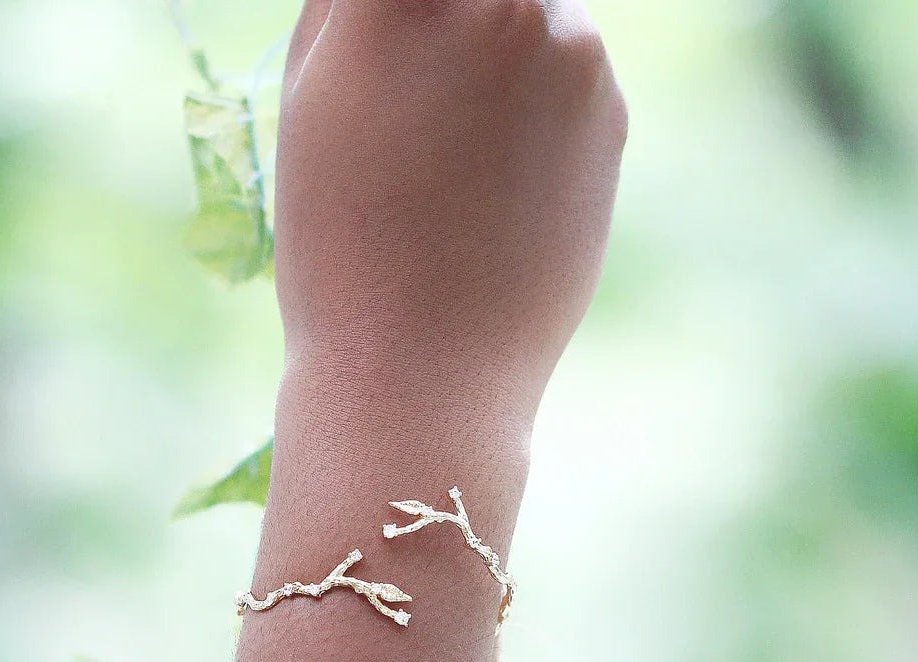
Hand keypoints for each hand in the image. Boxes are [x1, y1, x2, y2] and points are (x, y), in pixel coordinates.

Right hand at [275, 0, 626, 413]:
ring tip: (446, 144)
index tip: (395, 36)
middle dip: (451, 18)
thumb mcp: (308, 99)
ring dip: (492, 39)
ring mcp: (570, 49)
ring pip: (527, 6)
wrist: (423, 370)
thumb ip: (349, 4)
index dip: (399, 15)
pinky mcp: (609, 107)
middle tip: (415, 91)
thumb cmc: (337, 241)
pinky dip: (530, 96)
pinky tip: (491, 179)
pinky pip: (564, 65)